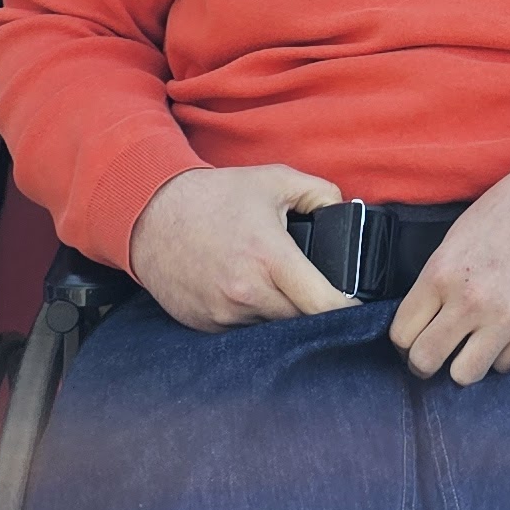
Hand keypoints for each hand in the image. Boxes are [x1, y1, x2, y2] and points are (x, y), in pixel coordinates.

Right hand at [128, 165, 349, 330]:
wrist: (151, 215)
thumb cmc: (213, 197)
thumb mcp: (274, 179)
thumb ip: (319, 192)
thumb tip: (345, 212)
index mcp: (270, 258)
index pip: (323, 303)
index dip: (348, 308)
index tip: (358, 307)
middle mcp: (247, 292)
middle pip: (301, 320)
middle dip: (312, 307)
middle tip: (312, 286)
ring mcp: (224, 313)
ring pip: (273, 328)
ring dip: (280, 312)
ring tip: (273, 283)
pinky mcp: (205, 325)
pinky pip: (243, 331)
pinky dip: (251, 316)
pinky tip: (245, 291)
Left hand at [390, 148, 509, 385]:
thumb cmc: (506, 215)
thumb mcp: (455, 242)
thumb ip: (435, 285)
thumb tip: (419, 327)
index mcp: (441, 274)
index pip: (400, 334)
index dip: (405, 340)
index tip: (416, 338)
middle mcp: (470, 300)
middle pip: (425, 361)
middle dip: (426, 361)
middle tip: (439, 351)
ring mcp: (506, 318)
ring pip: (463, 375)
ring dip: (465, 363)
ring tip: (474, 345)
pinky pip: (505, 365)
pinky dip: (503, 353)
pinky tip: (509, 327)